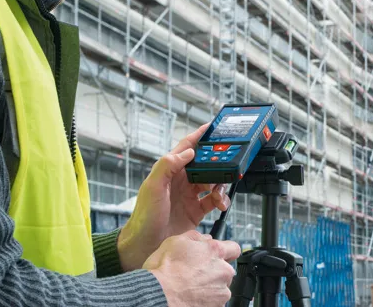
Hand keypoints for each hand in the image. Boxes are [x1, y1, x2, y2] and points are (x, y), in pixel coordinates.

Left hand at [117, 124, 231, 271]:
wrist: (145, 246)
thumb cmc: (144, 217)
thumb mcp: (153, 187)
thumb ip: (168, 165)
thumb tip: (189, 152)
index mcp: (170, 170)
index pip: (187, 146)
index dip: (200, 135)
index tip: (214, 127)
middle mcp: (181, 181)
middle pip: (205, 164)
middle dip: (218, 163)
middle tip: (228, 165)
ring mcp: (189, 196)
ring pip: (213, 182)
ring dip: (221, 185)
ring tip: (220, 194)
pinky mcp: (196, 211)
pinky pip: (214, 200)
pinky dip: (221, 200)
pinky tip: (221, 205)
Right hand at [143, 230, 239, 306]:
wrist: (158, 296)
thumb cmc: (164, 271)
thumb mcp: (175, 242)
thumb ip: (196, 237)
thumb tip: (205, 238)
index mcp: (216, 252)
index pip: (234, 248)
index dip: (226, 251)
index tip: (218, 256)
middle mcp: (223, 271)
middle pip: (226, 270)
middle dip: (214, 271)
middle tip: (196, 274)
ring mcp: (221, 292)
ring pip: (220, 287)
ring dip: (210, 287)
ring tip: (191, 288)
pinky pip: (215, 302)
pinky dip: (206, 301)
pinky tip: (192, 298)